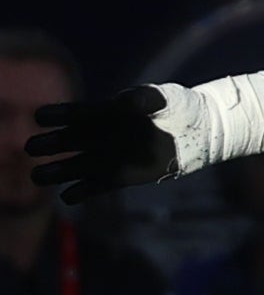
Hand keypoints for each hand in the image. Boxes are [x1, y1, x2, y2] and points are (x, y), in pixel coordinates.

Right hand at [27, 84, 183, 201]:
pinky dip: (84, 191)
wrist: (202, 130)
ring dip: (60, 172)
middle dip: (51, 144)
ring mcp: (114, 156)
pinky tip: (67, 197)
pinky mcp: (127, 175)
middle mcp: (105, 135)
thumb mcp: (163, 98)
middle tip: (30, 148)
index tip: (40, 117)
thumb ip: (145, 98)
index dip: (58, 115)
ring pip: (80, 165)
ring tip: (38, 176)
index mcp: (108, 113)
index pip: (77, 113)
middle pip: (71, 141)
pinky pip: (100, 184)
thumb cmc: (179, 107)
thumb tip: (124, 100)